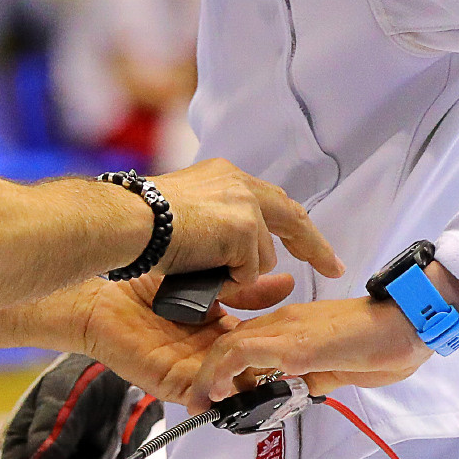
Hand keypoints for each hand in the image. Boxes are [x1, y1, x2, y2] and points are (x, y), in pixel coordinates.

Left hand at [53, 271, 295, 404]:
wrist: (99, 296)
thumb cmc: (143, 283)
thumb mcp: (205, 278)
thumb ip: (242, 285)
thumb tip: (285, 281)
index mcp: (217, 328)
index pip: (256, 341)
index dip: (277, 341)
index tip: (301, 337)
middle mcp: (207, 352)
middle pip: (247, 369)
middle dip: (269, 369)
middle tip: (295, 364)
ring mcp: (191, 371)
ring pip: (230, 387)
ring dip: (250, 385)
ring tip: (272, 378)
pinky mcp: (172, 383)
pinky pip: (202, 397)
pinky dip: (219, 396)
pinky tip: (235, 389)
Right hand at [148, 160, 341, 296]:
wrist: (125, 222)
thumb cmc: (139, 225)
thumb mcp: (189, 219)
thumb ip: (219, 228)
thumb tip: (242, 259)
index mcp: (224, 176)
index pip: (270, 200)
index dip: (290, 223)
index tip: (307, 242)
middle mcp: (239, 184)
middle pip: (291, 217)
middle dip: (314, 246)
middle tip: (333, 266)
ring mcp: (245, 205)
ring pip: (263, 258)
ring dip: (241, 273)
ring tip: (201, 268)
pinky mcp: (244, 229)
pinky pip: (249, 273)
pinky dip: (229, 282)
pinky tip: (201, 269)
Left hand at [188, 298, 429, 410]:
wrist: (411, 321)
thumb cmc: (383, 342)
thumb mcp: (340, 367)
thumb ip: (316, 376)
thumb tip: (300, 392)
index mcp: (291, 327)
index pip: (244, 343)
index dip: (224, 369)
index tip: (216, 396)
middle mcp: (283, 322)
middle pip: (228, 342)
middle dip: (207, 375)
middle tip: (200, 404)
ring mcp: (288, 330)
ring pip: (229, 344)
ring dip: (208, 376)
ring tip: (202, 403)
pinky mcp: (298, 344)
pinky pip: (247, 351)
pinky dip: (225, 371)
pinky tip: (219, 392)